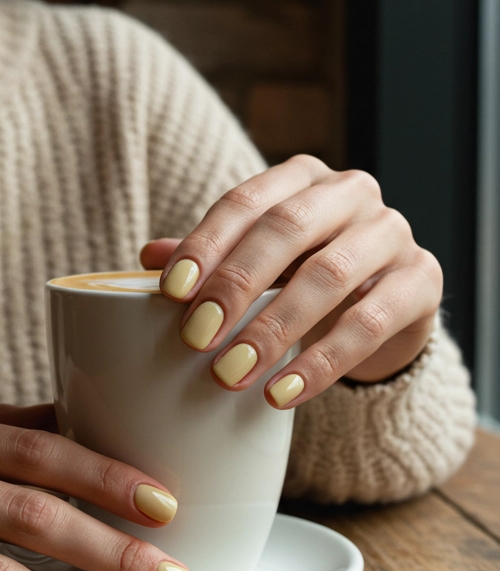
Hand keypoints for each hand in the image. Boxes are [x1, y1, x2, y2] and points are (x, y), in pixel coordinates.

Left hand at [141, 155, 441, 407]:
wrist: (387, 310)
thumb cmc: (306, 276)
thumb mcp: (259, 265)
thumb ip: (211, 259)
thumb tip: (146, 257)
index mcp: (301, 177)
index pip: (246, 201)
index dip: (206, 244)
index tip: (171, 291)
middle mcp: (350, 193)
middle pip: (287, 230)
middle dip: (236, 284)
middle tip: (195, 337)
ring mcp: (392, 232)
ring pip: (329, 276)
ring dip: (274, 329)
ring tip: (231, 374)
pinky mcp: (423, 280)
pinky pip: (370, 322)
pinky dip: (322, 362)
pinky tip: (283, 392)